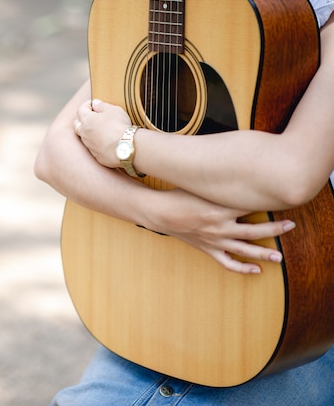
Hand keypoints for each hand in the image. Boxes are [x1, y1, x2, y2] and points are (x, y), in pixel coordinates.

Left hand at [74, 99, 132, 167]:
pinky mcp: (96, 155)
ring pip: (84, 137)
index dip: (87, 105)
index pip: (81, 109)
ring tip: (100, 129)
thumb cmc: (119, 125)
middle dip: (82, 119)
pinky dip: (96, 143)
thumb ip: (102, 105)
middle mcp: (84, 133)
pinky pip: (93, 147)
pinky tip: (106, 141)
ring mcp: (89, 146)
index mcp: (87, 120)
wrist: (126, 147)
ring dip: (89, 132)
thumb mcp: (113, 110)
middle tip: (92, 116)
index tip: (92, 104)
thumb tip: (95, 103)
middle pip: (77, 124)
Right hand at [145, 188, 295, 273]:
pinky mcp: (208, 249)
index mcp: (219, 209)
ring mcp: (214, 240)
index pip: (250, 207)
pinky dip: (242, 268)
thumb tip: (240, 178)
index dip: (269, 205)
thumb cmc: (179, 196)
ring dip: (263, 254)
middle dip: (274, 229)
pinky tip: (256, 270)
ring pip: (244, 250)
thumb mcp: (201, 187)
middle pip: (254, 231)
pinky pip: (227, 262)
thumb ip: (221, 186)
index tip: (284, 202)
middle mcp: (219, 227)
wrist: (159, 212)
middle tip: (291, 226)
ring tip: (279, 258)